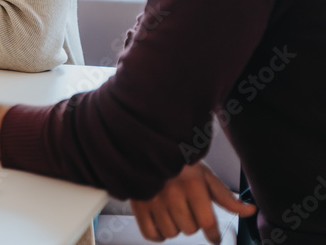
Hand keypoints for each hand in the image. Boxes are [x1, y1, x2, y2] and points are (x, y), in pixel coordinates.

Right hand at [130, 161, 255, 243]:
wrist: (147, 151)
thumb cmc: (180, 165)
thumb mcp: (206, 176)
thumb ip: (226, 197)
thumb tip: (250, 211)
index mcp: (192, 185)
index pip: (208, 223)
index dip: (214, 235)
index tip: (214, 237)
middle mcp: (172, 194)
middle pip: (190, 229)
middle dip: (192, 222)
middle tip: (187, 209)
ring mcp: (153, 200)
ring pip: (172, 233)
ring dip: (175, 227)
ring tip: (172, 212)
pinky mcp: (138, 205)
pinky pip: (151, 234)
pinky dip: (157, 233)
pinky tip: (161, 222)